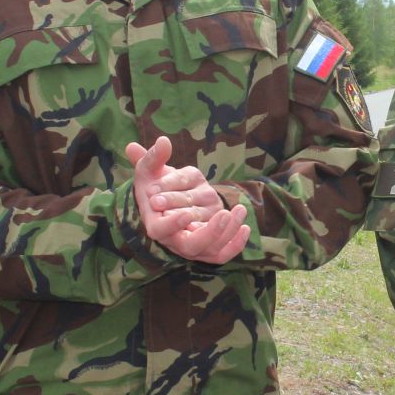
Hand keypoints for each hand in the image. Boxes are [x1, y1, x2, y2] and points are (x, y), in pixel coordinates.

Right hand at [126, 137, 251, 264]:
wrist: (164, 200)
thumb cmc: (153, 183)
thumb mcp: (149, 169)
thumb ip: (153, 157)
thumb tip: (163, 141)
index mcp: (154, 222)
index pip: (160, 230)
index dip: (173, 224)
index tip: (185, 213)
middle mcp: (173, 238)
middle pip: (191, 245)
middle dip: (209, 232)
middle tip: (223, 213)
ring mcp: (192, 244)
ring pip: (212, 249)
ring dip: (228, 232)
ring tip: (240, 210)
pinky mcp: (208, 246)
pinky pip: (223, 253)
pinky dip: (235, 244)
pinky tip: (245, 226)